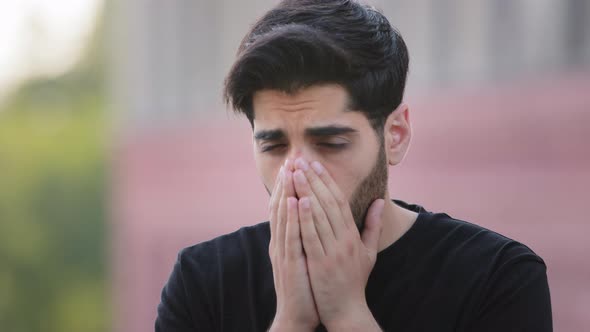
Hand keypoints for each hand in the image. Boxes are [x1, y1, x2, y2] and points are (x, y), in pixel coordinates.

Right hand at [268, 160, 318, 331]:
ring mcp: (283, 251)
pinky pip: (291, 236)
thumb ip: (312, 236)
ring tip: (290, 168)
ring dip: (286, 191)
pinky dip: (292, 216)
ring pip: (283, 215)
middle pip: (282, 205)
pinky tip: (296, 199)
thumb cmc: (307, 286)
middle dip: (287, 180)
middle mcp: (281, 241)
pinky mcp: (290, 263)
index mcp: (288, 240)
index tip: (297, 163)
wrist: (298, 316)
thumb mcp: (309, 257)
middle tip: (291, 156)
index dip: (291, 184)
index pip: (288, 206)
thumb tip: (316, 220)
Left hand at [292, 158, 383, 329]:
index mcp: (353, 236)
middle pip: (328, 203)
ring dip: (306, 191)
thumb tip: (379, 201)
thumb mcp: (369, 253)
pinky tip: (297, 201)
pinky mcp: (320, 264)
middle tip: (301, 160)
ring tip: (295, 172)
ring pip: (319, 216)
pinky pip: (311, 237)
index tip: (316, 164)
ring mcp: (333, 252)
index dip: (327, 181)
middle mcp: (344, 240)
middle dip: (313, 179)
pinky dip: (304, 218)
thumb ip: (373, 226)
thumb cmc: (355, 281)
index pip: (339, 201)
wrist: (348, 311)